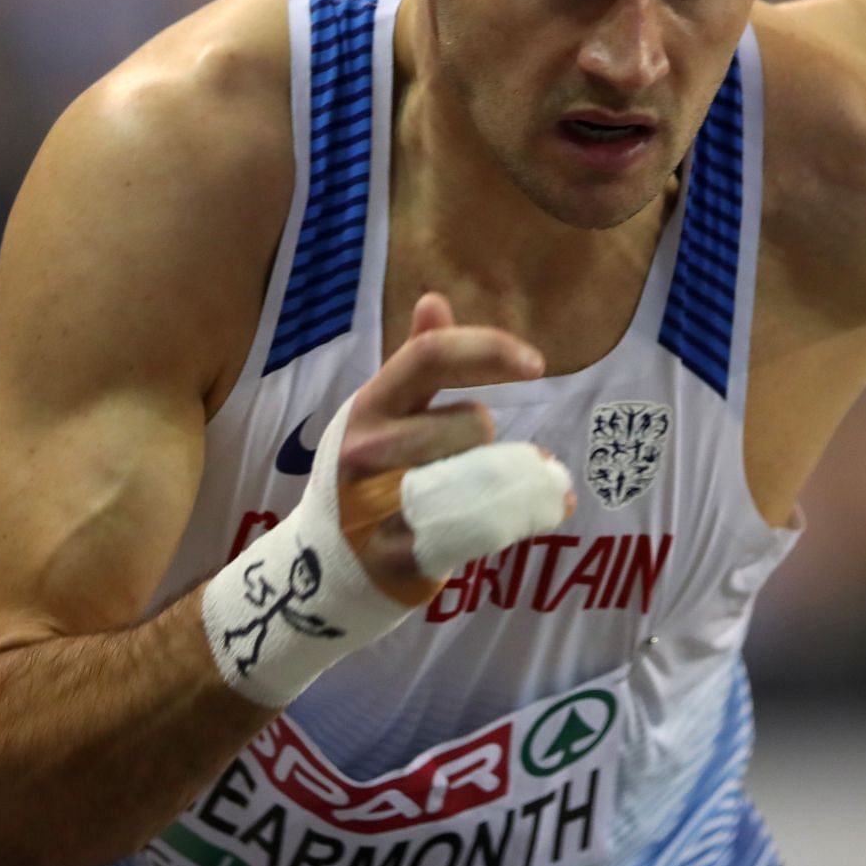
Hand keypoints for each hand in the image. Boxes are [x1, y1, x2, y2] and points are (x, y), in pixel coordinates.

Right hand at [335, 292, 572, 602]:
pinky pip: (484, 525)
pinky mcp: (403, 553)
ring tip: (479, 491)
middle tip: (465, 459)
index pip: (430, 357)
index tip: (537, 363)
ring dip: (502, 478)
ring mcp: (381, 503)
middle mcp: (368, 448)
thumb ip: (416, 361)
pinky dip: (521, 514)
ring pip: (485, 473)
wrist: (328, 564)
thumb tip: (435, 301)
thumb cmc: (368, 474)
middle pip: (473, 423)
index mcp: (369, 404)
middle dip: (486, 439)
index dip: (489, 349)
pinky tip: (537, 510)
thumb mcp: (381, 413)